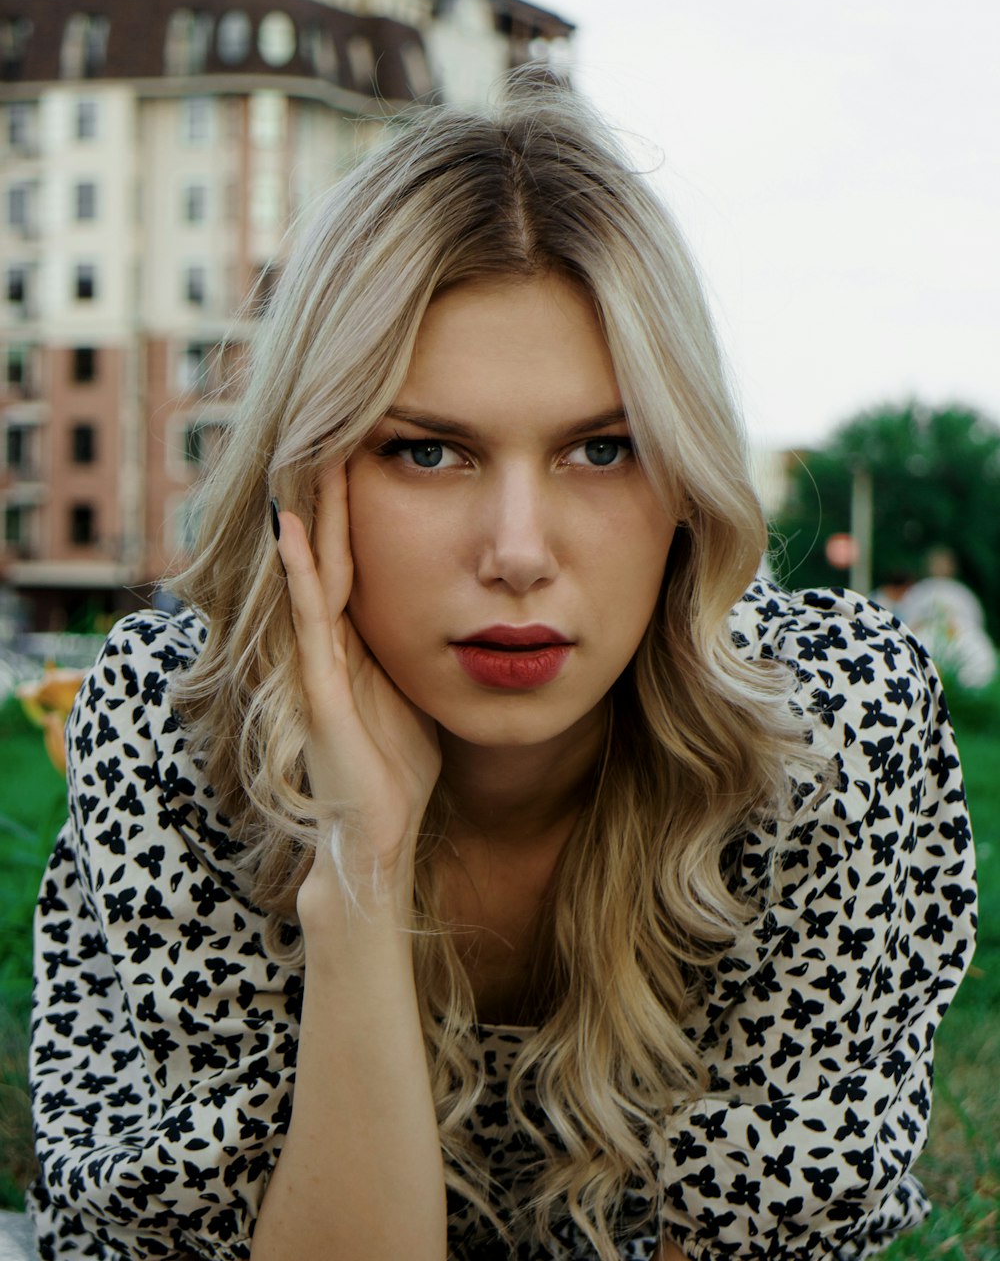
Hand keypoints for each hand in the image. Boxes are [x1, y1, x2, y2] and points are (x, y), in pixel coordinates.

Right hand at [274, 462, 440, 901]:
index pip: (360, 556)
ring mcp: (318, 666)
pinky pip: (307, 623)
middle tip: (337, 425)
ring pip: (313, 575)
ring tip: (311, 455)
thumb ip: (435, 644)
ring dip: (311, 517)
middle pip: (333, 552)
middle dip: (333, 494)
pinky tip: (291, 531)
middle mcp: (332, 643)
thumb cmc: (404, 765)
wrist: (380, 835)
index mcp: (360, 639)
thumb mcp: (426, 686)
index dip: (361, 504)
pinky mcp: (317, 694)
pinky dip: (299, 576)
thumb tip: (479, 603)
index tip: (374, 445)